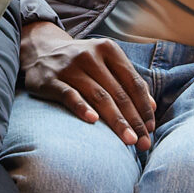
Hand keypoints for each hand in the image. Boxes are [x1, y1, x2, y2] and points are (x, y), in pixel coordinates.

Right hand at [19, 19, 155, 146]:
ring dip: (116, 121)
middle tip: (144, 142)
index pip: (133, 82)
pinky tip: (93, 121)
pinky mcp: (51, 80)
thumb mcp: (105, 63)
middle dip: (134, 120)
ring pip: (99, 96)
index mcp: (108, 49)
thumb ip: (127, 82)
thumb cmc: (81, 62)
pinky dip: (82, 108)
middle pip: (119, 93)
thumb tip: (152, 107)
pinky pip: (69, 96)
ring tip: (129, 140)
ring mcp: (70, 67)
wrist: (40, 50)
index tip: (151, 128)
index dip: (144, 107)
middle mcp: (90, 55)